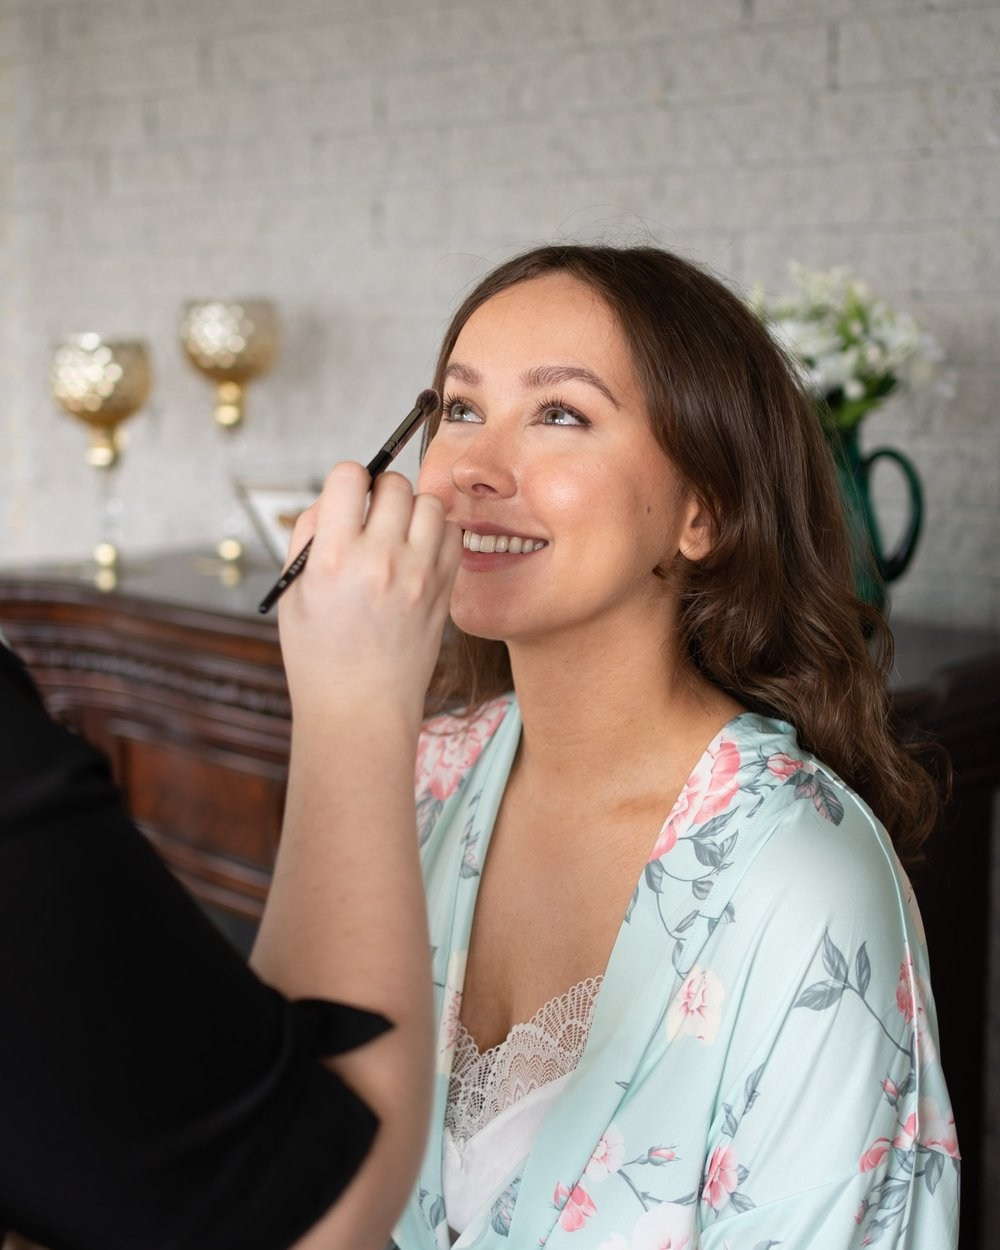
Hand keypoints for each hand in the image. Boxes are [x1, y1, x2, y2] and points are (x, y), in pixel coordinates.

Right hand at [277, 462, 459, 734]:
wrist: (361, 709)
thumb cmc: (320, 656)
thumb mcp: (294, 592)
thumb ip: (310, 535)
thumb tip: (336, 496)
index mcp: (335, 558)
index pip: (350, 476)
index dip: (346, 481)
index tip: (346, 499)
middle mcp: (381, 560)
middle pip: (394, 484)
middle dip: (379, 492)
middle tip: (371, 518)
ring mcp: (419, 575)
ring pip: (429, 503)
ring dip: (412, 510)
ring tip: (398, 535)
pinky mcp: (443, 590)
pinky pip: (452, 534)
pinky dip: (437, 533)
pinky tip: (419, 552)